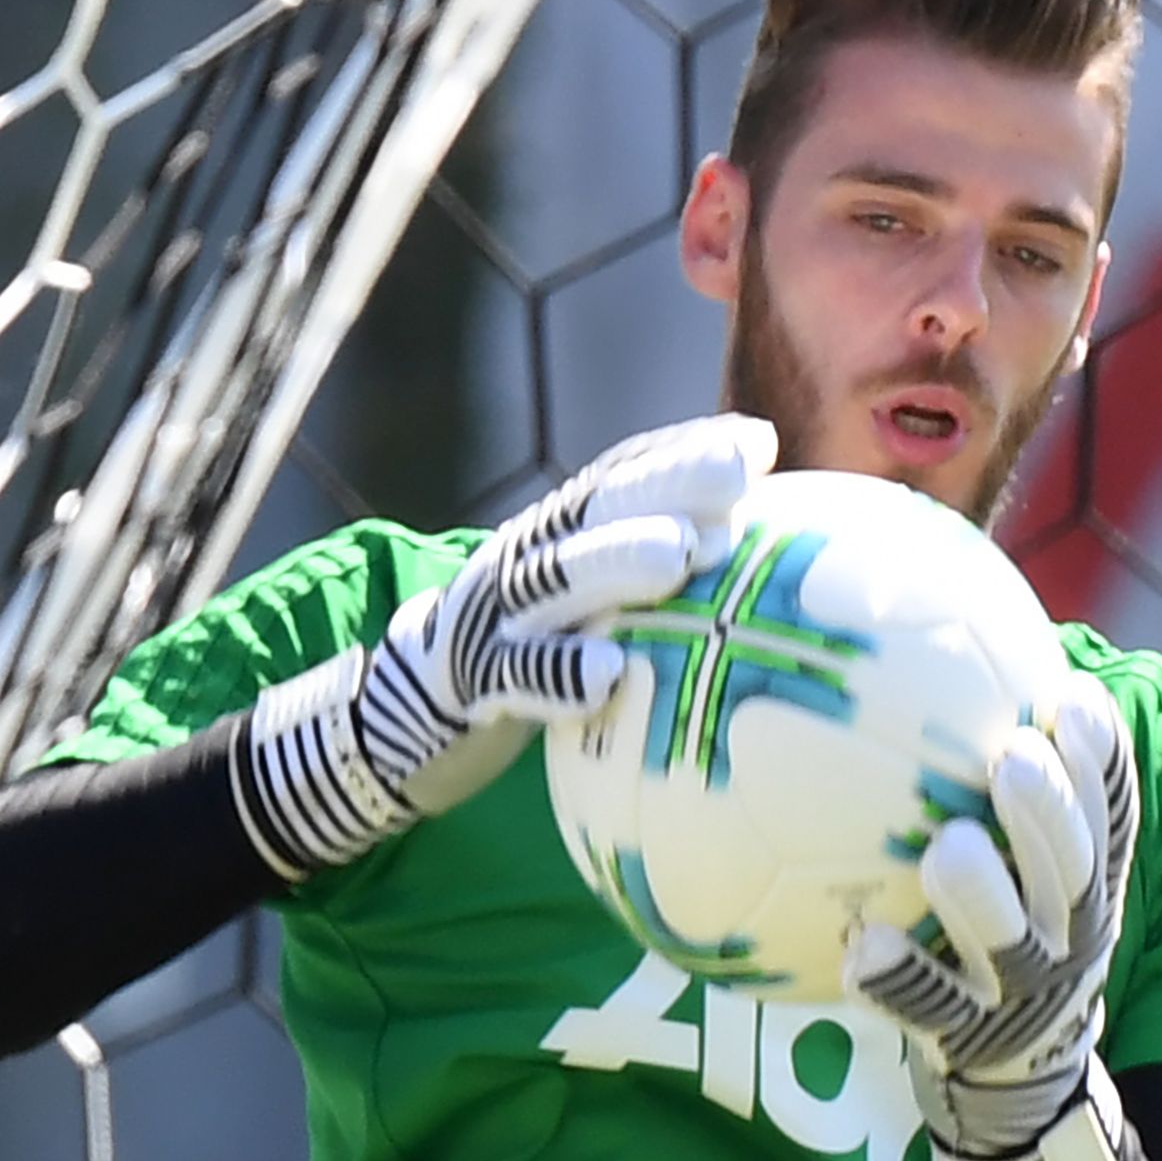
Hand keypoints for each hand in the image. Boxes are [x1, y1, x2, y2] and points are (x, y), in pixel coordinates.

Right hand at [232, 415, 771, 877]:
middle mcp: (522, 559)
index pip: (619, 476)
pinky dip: (560, 672)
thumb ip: (649, 579)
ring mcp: (492, 617)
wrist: (404, 715)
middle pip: (594, 508)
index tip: (758, 444)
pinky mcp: (470, 682)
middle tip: (736, 478)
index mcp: (555, 535)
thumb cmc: (529, 659)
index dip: (682, 452)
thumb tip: (755, 565)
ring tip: (682, 554)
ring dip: (617, 559)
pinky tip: (611, 676)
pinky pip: (517, 675)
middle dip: (665, 483)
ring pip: (554, 578)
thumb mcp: (584, 607)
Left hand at [846, 671, 1139, 1160]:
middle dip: (1049, 813)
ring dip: (982, 896)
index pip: (1109, 815)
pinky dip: (897, 979)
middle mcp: (1068, 935)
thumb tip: (956, 657)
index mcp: (1088, 886)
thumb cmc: (1010, 932)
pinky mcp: (966, 1038)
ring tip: (947, 848)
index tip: (1070, 697)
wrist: (1021, 1071)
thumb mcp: (1035, 869)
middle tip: (1013, 758)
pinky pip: (928, 1009)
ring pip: (1009, 944)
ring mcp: (1019, 991)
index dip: (1100, 760)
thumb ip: (1008, 782)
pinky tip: (859, 946)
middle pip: (1073, 872)